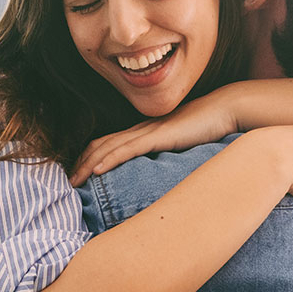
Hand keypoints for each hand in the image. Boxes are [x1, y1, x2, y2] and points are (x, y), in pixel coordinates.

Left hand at [70, 90, 237, 184]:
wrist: (225, 109)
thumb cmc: (209, 127)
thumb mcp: (184, 144)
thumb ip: (171, 155)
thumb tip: (164, 176)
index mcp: (146, 132)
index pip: (110, 143)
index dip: (90, 158)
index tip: (79, 175)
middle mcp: (142, 129)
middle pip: (102, 145)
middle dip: (80, 163)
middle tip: (67, 183)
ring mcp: (149, 131)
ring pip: (109, 147)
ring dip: (88, 164)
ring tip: (73, 181)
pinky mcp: (158, 136)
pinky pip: (128, 149)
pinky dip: (109, 159)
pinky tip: (96, 170)